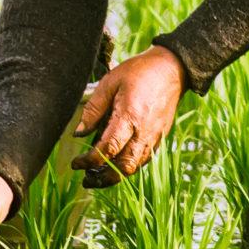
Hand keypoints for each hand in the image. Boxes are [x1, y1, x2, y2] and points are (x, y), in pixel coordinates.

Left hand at [70, 45, 184, 186]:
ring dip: (115, 175)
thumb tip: (78, 133)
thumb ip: (93, 109)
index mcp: (130, 117)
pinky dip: (128, 167)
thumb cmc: (138, 72)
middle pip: (124, 167)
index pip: (108, 148)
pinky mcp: (160, 138)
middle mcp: (144, 132)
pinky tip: (115, 164)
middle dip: (103, 177)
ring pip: (135, 167)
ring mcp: (154, 137)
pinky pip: (143, 160)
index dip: (90, 160)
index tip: (76, 163)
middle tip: (86, 178)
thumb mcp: (110, 83)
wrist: (171, 70)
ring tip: (96, 175)